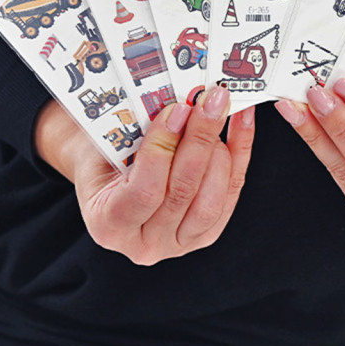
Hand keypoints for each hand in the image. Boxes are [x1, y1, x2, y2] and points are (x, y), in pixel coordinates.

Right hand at [34, 86, 254, 263]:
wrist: (108, 178)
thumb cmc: (102, 158)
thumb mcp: (103, 145)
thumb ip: (130, 132)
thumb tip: (175, 102)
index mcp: (108, 226)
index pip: (143, 192)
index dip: (162, 149)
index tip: (176, 111)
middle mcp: (144, 244)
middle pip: (182, 193)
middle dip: (199, 140)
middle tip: (209, 101)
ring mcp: (179, 243)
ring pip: (211, 199)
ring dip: (220, 148)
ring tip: (218, 110)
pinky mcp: (206, 233)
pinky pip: (231, 192)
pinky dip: (240, 153)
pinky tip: (241, 121)